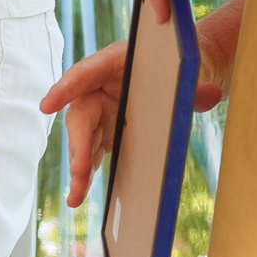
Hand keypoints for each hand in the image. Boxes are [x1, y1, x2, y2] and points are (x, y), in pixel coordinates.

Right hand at [40, 38, 227, 208]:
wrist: (187, 75)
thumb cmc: (184, 68)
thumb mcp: (192, 75)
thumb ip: (196, 86)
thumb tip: (209, 96)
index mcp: (115, 62)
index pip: (85, 72)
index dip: (65, 88)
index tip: (46, 106)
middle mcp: (100, 86)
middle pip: (81, 114)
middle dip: (77, 144)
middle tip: (78, 170)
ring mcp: (101, 110)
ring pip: (82, 139)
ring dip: (78, 167)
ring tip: (76, 194)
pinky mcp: (106, 130)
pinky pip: (91, 152)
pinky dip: (85, 173)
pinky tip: (78, 195)